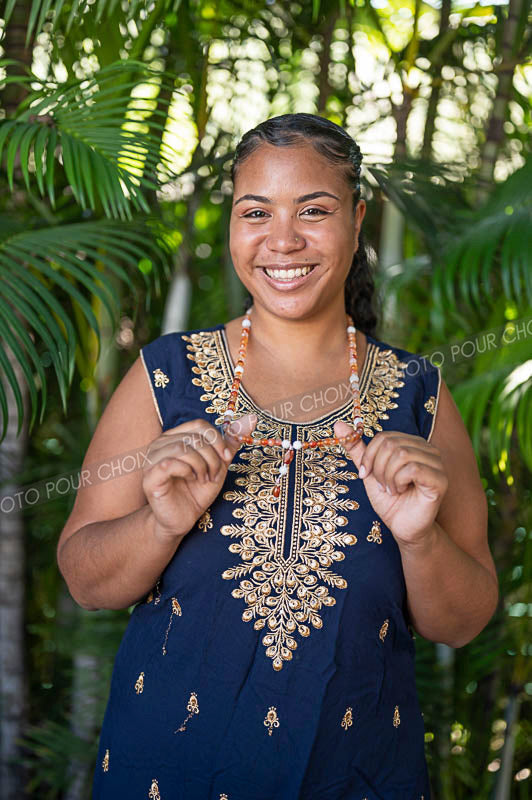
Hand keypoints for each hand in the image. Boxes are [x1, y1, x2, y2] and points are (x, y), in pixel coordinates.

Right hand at [142, 413, 256, 541]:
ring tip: (204, 479)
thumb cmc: (196, 491)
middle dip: (212, 458)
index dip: (218, 440)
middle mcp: (161, 443)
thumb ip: (230, 442)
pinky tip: (191, 480)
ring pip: (183, 448)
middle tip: (214, 475)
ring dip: (202, 466)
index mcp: (176, 436)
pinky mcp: (150, 476)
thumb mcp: (218, 464)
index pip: (200, 425)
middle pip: (195, 437)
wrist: (181, 519)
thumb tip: (251, 419)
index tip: (227, 458)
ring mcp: (152, 458)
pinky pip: (171, 463)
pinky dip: (188, 471)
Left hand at [333, 420, 447, 546]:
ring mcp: (437, 463)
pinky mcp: (440, 479)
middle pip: (391, 444)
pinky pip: (412, 469)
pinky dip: (398, 482)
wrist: (403, 528)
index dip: (369, 456)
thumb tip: (337, 425)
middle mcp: (428, 449)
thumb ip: (358, 449)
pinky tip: (401, 492)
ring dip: (388, 477)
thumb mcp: (369, 472)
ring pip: (401, 455)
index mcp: (413, 444)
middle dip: (378, 468)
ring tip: (392, 490)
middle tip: (383, 486)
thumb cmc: (390, 500)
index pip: (384, 437)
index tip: (365, 474)